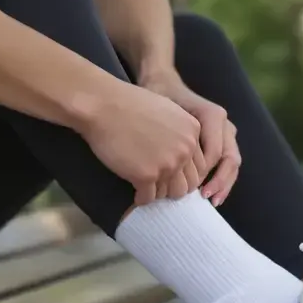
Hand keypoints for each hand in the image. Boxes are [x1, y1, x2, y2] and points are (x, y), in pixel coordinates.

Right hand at [77, 81, 205, 205]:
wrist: (104, 105)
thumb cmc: (129, 104)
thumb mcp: (168, 111)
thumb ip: (180, 133)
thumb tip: (181, 155)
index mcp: (192, 132)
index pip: (199, 166)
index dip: (183, 173)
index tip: (169, 174)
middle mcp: (185, 149)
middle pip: (189, 183)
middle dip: (173, 186)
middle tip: (158, 184)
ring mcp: (167, 164)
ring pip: (171, 193)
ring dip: (159, 193)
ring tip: (146, 187)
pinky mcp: (146, 176)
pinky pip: (148, 198)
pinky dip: (141, 198)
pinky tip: (135, 193)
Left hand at [140, 69, 240, 206]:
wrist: (163, 83)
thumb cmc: (160, 97)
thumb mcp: (163, 112)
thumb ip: (174, 135)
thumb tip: (176, 166)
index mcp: (213, 115)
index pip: (215, 152)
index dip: (204, 173)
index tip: (190, 187)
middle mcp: (223, 123)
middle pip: (230, 158)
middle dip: (220, 181)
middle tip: (206, 198)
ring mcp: (225, 131)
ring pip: (232, 162)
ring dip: (224, 183)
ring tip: (212, 200)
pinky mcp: (221, 138)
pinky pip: (226, 161)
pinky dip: (220, 178)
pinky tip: (209, 193)